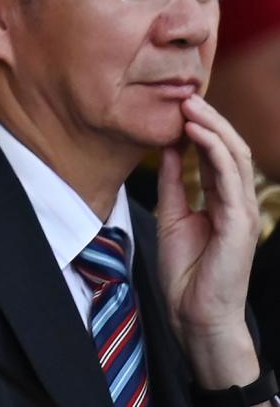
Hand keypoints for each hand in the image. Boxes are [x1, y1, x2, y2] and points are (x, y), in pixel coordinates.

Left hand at [157, 94, 259, 388]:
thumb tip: (167, 148)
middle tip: (186, 95)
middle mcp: (237, 202)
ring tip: (190, 105)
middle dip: (210, 119)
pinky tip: (196, 134)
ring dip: (213, 127)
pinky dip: (213, 151)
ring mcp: (241, 211)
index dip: (202, 128)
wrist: (193, 314)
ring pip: (235, 157)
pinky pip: (230, 179)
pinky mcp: (239, 223)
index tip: (179, 105)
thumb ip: (173, 182)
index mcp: (223, 200)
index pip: (218, 154)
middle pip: (230, 149)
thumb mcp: (171, 215)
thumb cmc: (185, 272)